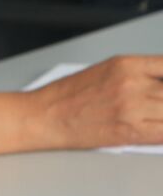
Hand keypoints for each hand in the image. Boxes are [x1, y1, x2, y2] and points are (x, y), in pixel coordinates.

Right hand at [32, 56, 162, 148]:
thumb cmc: (68, 96)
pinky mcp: (130, 131)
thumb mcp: (106, 71)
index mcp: (127, 64)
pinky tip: (159, 129)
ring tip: (157, 116)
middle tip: (158, 105)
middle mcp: (132, 83)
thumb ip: (139, 75)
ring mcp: (132, 107)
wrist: (44, 116)